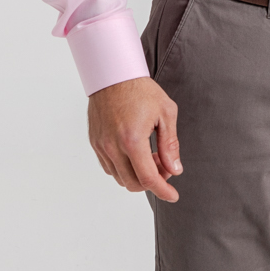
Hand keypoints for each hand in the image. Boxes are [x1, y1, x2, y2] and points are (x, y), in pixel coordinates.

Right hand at [88, 76, 181, 201]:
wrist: (113, 74)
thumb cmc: (141, 90)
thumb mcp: (165, 114)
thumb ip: (170, 145)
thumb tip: (174, 170)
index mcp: (132, 139)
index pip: (148, 178)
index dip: (163, 191)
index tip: (173, 196)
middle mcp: (113, 146)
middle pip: (132, 183)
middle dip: (151, 181)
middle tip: (163, 164)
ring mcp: (101, 145)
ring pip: (119, 178)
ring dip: (136, 175)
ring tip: (149, 155)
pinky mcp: (95, 142)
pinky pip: (109, 167)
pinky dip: (123, 168)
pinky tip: (134, 153)